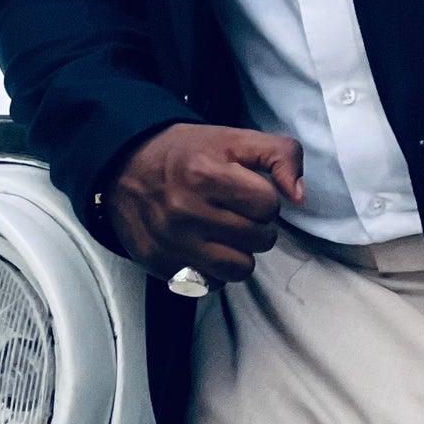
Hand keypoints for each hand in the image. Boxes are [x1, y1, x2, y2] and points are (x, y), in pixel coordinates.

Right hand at [101, 124, 304, 285]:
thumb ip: (279, 153)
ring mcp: (172, 243)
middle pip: (259, 239)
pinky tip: (203, 245)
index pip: (269, 205)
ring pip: (240, 269)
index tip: (245, 190)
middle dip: (255, 225)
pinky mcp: (161, 265)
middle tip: (234, 210)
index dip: (263, 198)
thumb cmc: (185, 153)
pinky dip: (213, 269)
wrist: (124, 166)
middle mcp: (186, 212)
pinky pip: (211, 284)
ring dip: (240, 252)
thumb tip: (299, 196)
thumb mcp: (234, 138)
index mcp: (206, 174)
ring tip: (224, 231)